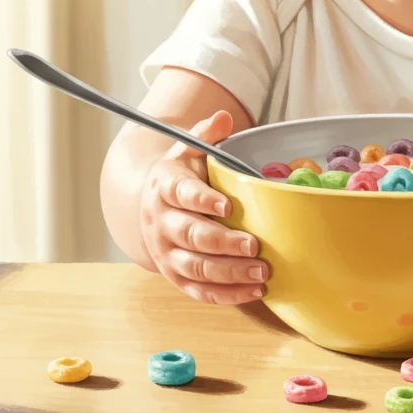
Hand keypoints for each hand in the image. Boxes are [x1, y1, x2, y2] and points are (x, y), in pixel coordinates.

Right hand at [140, 110, 268, 304]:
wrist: (151, 206)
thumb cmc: (181, 176)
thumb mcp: (188, 150)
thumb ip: (206, 134)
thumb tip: (224, 117)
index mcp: (165, 187)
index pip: (182, 193)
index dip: (202, 200)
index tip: (228, 206)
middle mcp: (162, 222)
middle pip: (190, 235)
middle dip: (223, 242)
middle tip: (253, 245)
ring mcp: (167, 253)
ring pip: (196, 267)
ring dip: (229, 272)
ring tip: (261, 272)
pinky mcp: (176, 276)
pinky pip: (200, 291)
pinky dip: (227, 294)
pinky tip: (254, 291)